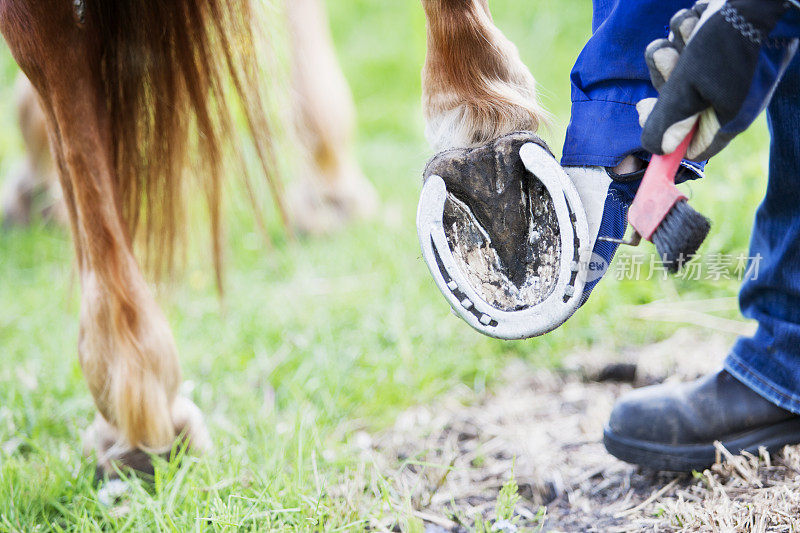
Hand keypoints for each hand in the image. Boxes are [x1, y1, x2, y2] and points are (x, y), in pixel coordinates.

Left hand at [638, 0, 798, 160]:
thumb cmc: (729, 43)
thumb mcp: (690, 87)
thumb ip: (670, 120)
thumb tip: (658, 149)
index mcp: (725, 117)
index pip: (689, 146)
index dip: (663, 134)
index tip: (645, 109)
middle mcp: (725, 96)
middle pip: (675, 104)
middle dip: (666, 77)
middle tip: (669, 59)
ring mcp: (722, 68)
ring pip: (676, 67)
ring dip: (674, 46)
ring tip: (691, 30)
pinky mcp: (718, 42)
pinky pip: (686, 41)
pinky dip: (686, 29)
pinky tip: (700, 18)